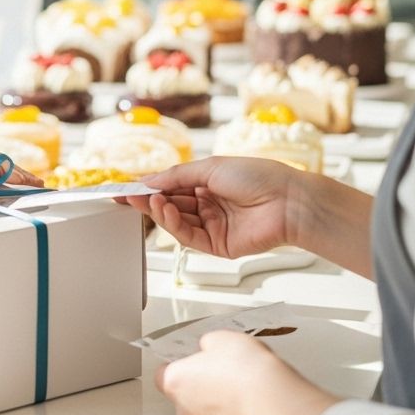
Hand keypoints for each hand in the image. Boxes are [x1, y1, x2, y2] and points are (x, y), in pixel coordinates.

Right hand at [118, 156, 308, 258]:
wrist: (288, 200)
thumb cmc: (257, 176)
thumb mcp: (210, 167)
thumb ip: (176, 176)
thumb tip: (149, 180)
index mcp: (207, 184)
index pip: (170, 187)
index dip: (148, 187)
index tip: (126, 188)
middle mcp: (208, 206)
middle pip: (170, 205)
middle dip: (149, 201)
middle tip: (128, 197)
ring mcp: (213, 226)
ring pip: (177, 222)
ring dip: (160, 212)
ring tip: (149, 201)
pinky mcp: (219, 246)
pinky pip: (189, 237)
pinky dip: (174, 226)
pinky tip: (166, 211)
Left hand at [155, 330, 277, 414]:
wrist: (273, 398)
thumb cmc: (244, 368)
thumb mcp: (218, 338)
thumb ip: (206, 345)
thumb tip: (208, 349)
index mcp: (175, 381)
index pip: (163, 373)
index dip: (178, 363)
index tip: (190, 357)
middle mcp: (186, 410)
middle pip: (184, 393)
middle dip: (198, 382)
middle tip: (217, 368)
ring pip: (205, 411)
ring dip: (216, 399)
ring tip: (237, 382)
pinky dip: (233, 413)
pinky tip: (247, 399)